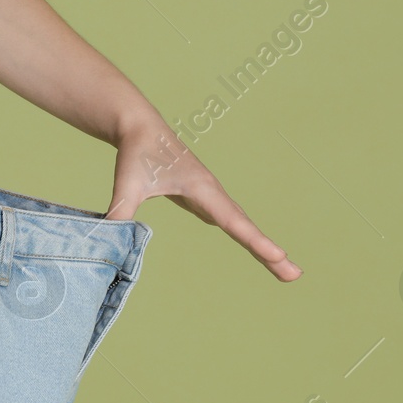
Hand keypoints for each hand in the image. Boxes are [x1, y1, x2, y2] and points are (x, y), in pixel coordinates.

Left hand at [104, 116, 302, 282]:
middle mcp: (212, 192)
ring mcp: (209, 195)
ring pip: (239, 223)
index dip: (255, 240)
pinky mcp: (202, 197)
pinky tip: (253, 247)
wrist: (139, 127)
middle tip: (294, 275)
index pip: (232, 221)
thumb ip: (120, 212)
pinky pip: (228, 220)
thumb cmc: (135, 153)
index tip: (279, 256)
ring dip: (260, 245)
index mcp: (201, 188)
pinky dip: (244, 235)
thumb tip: (108, 240)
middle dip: (269, 251)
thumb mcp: (126, 184)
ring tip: (282, 268)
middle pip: (245, 226)